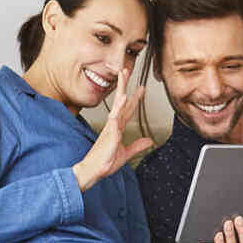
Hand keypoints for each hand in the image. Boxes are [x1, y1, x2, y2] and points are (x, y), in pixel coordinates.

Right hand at [74, 63, 153, 191]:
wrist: (93, 171)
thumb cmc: (104, 162)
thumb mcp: (126, 154)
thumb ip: (137, 146)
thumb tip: (149, 141)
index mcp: (117, 128)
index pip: (128, 109)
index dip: (134, 98)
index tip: (141, 88)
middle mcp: (113, 124)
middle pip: (121, 101)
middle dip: (124, 85)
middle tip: (127, 70)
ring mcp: (111, 127)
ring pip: (118, 104)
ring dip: (121, 89)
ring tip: (124, 75)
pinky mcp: (110, 134)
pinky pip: (115, 118)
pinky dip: (120, 107)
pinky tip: (123, 97)